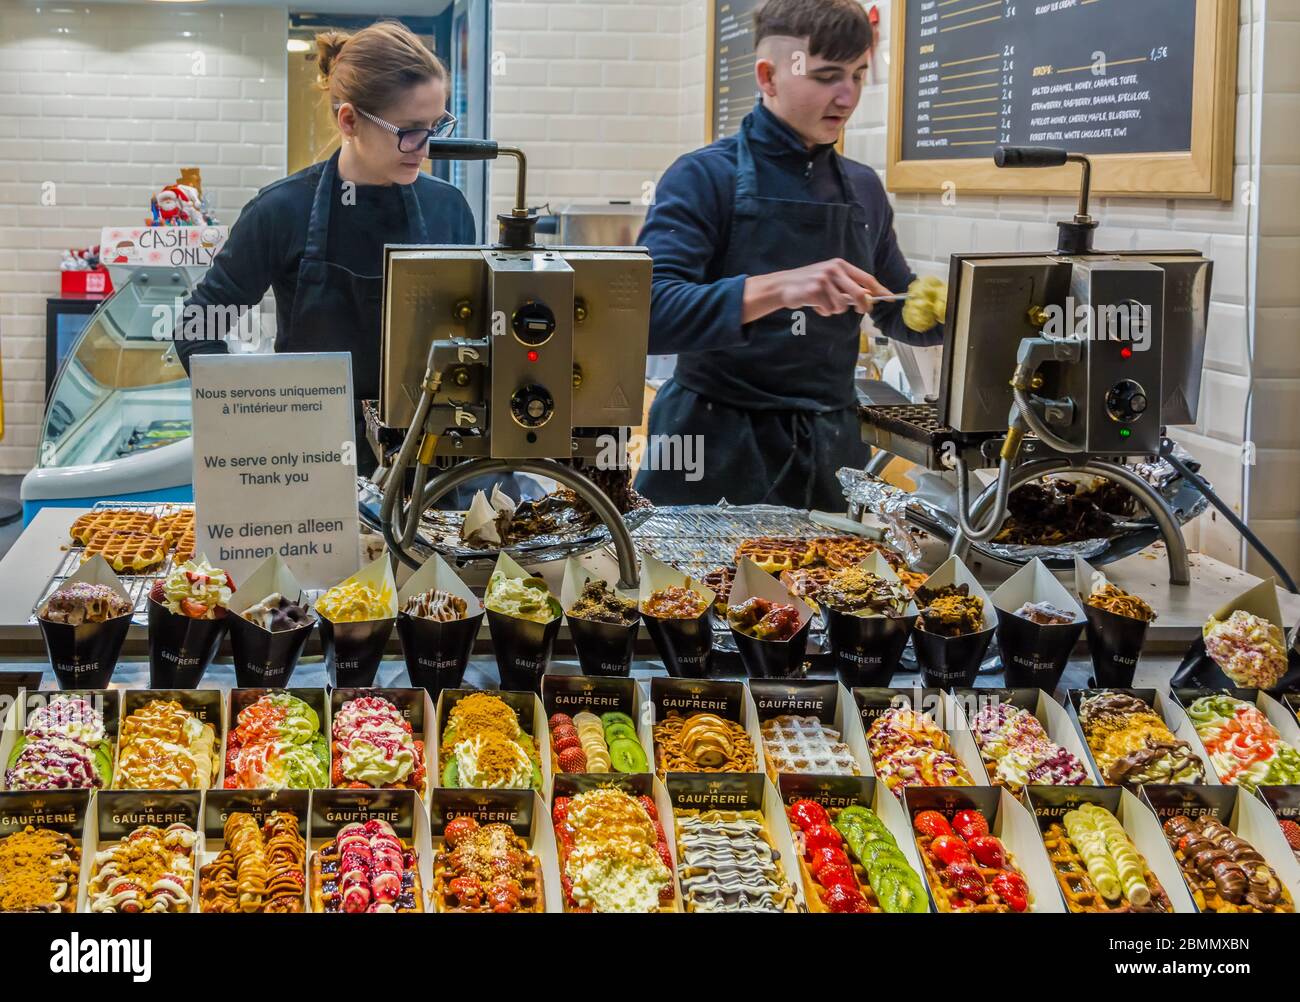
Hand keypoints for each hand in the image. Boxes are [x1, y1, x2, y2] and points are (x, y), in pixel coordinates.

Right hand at [744, 260, 892, 322]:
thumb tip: (868, 298)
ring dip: (835, 309)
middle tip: (862, 311)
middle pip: (859, 294)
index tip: (890, 297)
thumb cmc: (810, 283)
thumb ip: (848, 287)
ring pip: (842, 305)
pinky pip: (828, 309)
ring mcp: (824, 280)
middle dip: (863, 306)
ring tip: (825, 303)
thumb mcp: (830, 279)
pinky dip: (823, 311)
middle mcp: (834, 270)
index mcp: (841, 265)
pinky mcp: (815, 291)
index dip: (880, 289)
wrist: (784, 285)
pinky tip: (815, 304)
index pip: (866, 278)